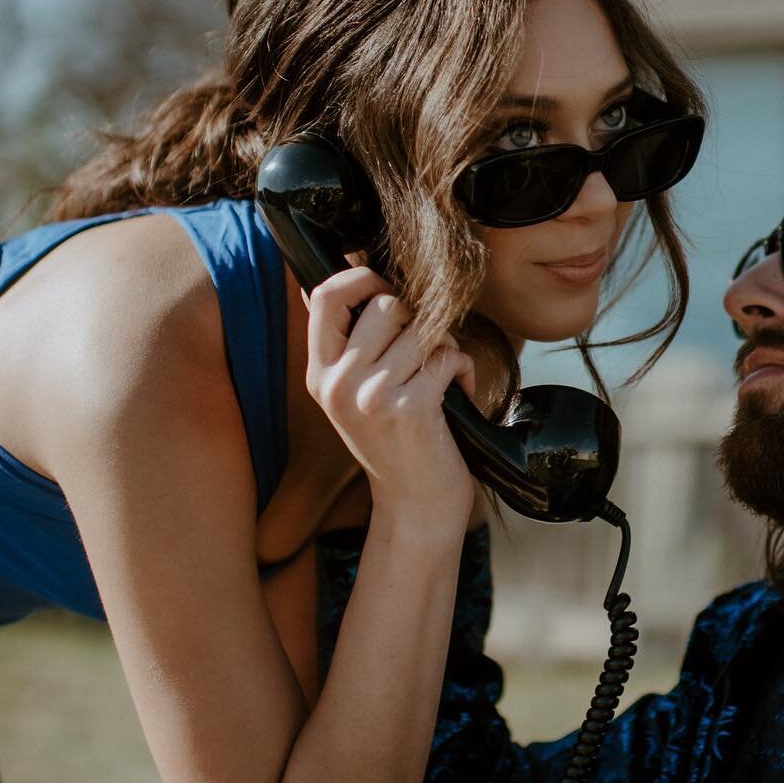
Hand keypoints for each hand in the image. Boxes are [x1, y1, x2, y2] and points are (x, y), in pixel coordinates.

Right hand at [304, 266, 476, 531]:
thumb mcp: (352, 395)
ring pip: (422, 328)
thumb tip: (340, 278)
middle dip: (417, 318)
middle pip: (385, 304)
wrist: (414, 505)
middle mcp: (338, 384)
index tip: (384, 287)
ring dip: (445, 344)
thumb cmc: (394, 442)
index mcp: (320, 375)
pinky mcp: (411, 408)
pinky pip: (449, 355)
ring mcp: (373, 396)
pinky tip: (459, 392)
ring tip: (443, 373)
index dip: (359, 277)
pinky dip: (464, 369)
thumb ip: (348, 346)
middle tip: (426, 348)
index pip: (324, 296)